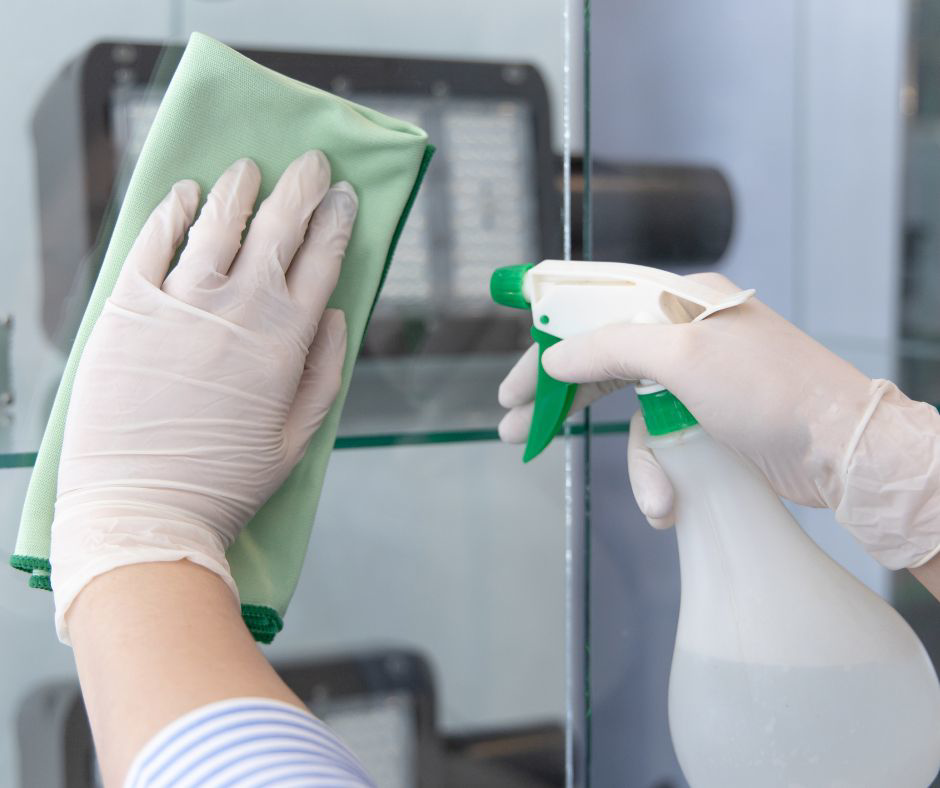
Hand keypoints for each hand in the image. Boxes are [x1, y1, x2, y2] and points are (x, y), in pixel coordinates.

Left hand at [51, 151, 357, 640]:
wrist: (143, 506)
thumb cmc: (226, 480)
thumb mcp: (298, 438)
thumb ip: (324, 372)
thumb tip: (335, 314)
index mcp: (286, 339)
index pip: (322, 259)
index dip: (338, 220)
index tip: (346, 196)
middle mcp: (239, 307)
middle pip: (279, 225)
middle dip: (303, 187)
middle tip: (314, 165)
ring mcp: (181, 301)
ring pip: (219, 219)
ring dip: (241, 187)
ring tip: (250, 169)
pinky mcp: (129, 305)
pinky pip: (155, 240)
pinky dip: (175, 210)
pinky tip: (187, 194)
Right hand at [499, 273, 939, 569]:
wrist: (846, 450)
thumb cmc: (770, 391)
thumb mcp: (683, 358)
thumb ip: (610, 349)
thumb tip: (556, 357)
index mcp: (678, 302)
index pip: (593, 313)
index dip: (546, 345)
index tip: (512, 383)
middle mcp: (684, 335)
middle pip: (601, 362)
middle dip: (560, 400)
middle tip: (511, 426)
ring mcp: (697, 379)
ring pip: (634, 416)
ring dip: (640, 462)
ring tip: (655, 499)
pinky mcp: (709, 418)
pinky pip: (664, 442)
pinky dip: (665, 473)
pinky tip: (674, 504)